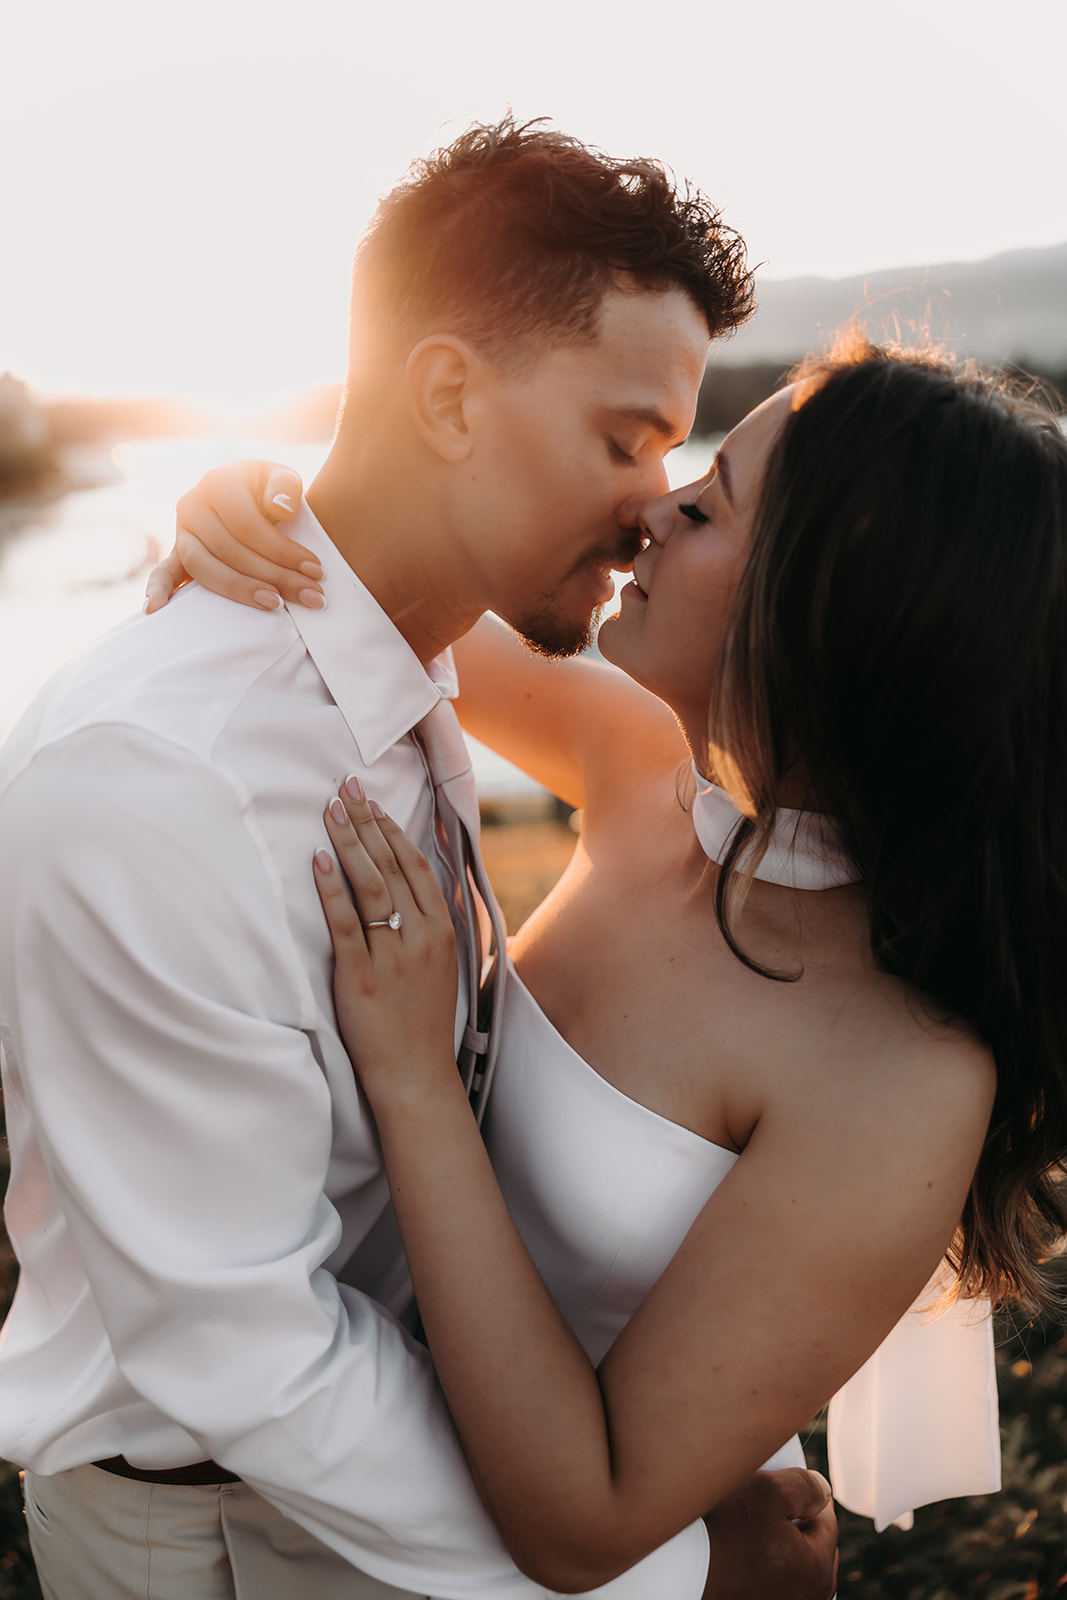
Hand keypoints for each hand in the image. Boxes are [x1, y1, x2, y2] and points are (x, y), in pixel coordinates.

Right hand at [143, 461, 324, 613]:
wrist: (251, 498)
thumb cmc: (270, 490)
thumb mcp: (281, 478)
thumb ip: (285, 486)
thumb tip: (281, 508)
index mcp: (218, 483)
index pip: (248, 526)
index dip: (283, 550)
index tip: (315, 570)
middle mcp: (193, 505)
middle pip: (230, 550)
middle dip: (274, 576)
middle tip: (311, 596)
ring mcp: (181, 532)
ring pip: (204, 567)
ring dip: (239, 590)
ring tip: (274, 605)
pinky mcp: (177, 554)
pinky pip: (163, 572)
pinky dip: (158, 590)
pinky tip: (156, 610)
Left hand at [313, 777, 458, 1108]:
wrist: (416, 1075)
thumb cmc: (423, 1024)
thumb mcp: (443, 969)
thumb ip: (433, 928)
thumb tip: (424, 893)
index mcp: (442, 931)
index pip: (416, 866)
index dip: (393, 831)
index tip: (373, 804)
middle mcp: (421, 936)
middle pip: (391, 866)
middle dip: (366, 822)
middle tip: (345, 788)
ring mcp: (392, 955)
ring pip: (370, 885)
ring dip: (348, 842)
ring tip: (330, 811)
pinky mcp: (361, 975)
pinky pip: (346, 922)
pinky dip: (331, 888)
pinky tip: (319, 861)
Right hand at [702, 1469, 837, 1599]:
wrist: (678, 1568)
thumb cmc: (723, 1531)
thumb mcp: (769, 1492)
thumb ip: (806, 1487)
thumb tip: (822, 1490)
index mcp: (818, 1570)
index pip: (826, 1518)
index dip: (803, 1494)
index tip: (777, 1485)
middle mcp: (807, 1596)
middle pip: (810, 1541)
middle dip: (793, 1519)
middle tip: (761, 1504)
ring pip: (790, 1557)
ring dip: (775, 1538)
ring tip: (745, 1524)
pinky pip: (770, 1572)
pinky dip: (760, 1556)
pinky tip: (737, 1545)